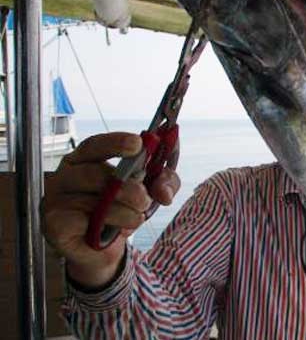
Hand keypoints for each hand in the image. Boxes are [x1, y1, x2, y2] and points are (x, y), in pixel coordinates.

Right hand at [41, 132, 180, 288]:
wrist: (101, 251)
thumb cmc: (121, 210)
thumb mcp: (150, 191)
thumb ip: (164, 183)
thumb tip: (164, 192)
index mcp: (85, 160)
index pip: (95, 145)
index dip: (115, 143)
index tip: (138, 144)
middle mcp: (65, 176)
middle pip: (93, 173)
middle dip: (127, 187)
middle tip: (145, 199)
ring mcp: (56, 200)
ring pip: (91, 200)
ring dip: (122, 211)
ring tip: (137, 217)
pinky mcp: (54, 224)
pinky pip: (80, 221)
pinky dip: (105, 226)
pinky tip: (112, 231)